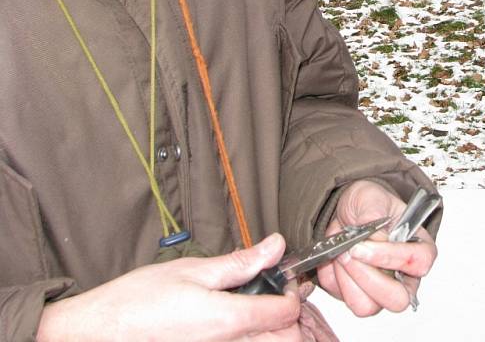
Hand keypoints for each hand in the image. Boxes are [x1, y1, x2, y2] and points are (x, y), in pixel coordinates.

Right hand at [37, 234, 302, 341]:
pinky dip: (247, 336)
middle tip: (275, 293)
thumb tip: (275, 246)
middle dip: (287, 316)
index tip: (285, 280)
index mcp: (227, 319)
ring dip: (269, 329)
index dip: (293, 294)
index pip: (286, 314)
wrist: (97, 333)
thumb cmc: (136, 301)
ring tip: (255, 304)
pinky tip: (234, 320)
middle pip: (284, 338)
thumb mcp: (192, 270)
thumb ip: (240, 263)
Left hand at [316, 180, 437, 316]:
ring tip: (341, 253)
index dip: (391, 257)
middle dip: (368, 278)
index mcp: (420, 248)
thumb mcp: (372, 197)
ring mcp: (381, 289)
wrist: (347, 210)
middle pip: (397, 299)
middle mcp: (404, 275)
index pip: (418, 263)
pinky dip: (334, 279)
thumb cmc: (369, 203)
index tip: (363, 245)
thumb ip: (374, 215)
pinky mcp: (358, 295)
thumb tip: (373, 240)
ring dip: (348, 279)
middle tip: (350, 253)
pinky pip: (343, 299)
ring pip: (367, 306)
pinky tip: (336, 259)